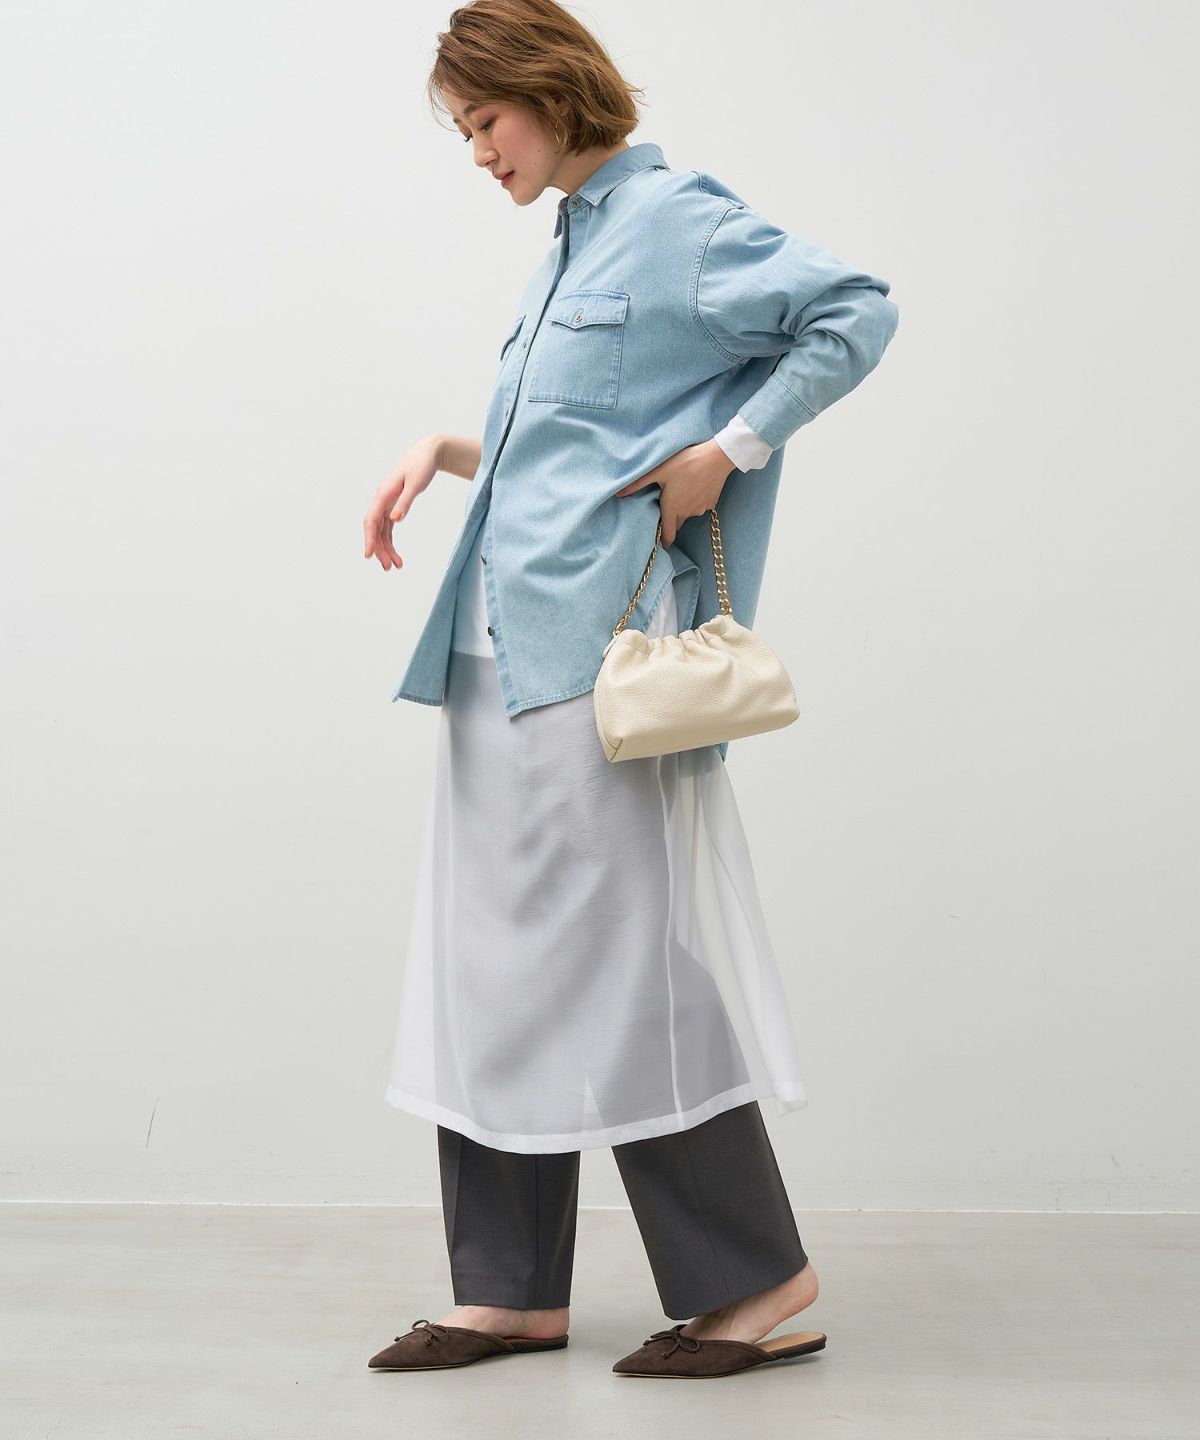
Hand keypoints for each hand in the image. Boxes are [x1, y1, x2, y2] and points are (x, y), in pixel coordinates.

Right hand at [363, 435, 442, 571]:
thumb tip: (395, 520)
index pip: (371, 520)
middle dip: (380, 549)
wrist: (427, 454)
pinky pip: (388, 528)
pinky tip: (396, 554)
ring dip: (386, 549)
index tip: (368, 555)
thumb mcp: (415, 485)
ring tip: (396, 566)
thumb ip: (405, 502)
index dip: (369, 539)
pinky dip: (391, 541)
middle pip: (375, 529)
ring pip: (381, 531)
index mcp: (383, 495)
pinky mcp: (393, 506)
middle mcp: (381, 500)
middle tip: (389, 568)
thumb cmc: (421, 467)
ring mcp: (386, 504)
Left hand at [614, 440, 734, 545]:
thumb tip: (617, 494)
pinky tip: (694, 487)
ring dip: (683, 509)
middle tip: (665, 509)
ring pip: (688, 514)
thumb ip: (638, 484)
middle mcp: (686, 513)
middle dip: (670, 521)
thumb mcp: (659, 471)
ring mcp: (700, 509)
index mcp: (672, 508)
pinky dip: (695, 501)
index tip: (661, 546)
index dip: (664, 541)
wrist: (716, 458)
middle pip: (676, 523)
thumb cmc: (685, 462)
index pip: (667, 534)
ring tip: (680, 491)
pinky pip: (700, 507)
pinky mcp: (711, 503)